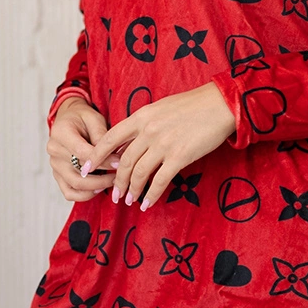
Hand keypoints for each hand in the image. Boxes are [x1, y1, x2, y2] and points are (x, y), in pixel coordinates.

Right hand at [47, 97, 120, 201]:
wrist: (69, 120)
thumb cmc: (83, 118)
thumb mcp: (95, 119)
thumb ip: (102, 136)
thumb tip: (113, 155)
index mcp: (61, 133)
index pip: (82, 153)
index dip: (103, 160)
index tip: (119, 163)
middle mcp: (54, 150)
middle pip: (78, 173)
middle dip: (102, 178)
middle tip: (119, 176)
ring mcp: (54, 165)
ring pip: (74, 185)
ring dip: (96, 187)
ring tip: (112, 182)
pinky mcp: (58, 175)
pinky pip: (69, 192)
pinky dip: (85, 195)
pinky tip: (99, 188)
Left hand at [79, 81, 236, 210]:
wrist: (220, 104)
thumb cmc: (193, 106)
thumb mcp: (161, 108)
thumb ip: (144, 124)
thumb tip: (130, 145)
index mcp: (141, 116)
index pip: (110, 138)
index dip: (96, 156)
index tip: (87, 168)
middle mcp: (148, 130)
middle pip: (123, 161)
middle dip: (116, 181)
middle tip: (114, 195)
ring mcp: (163, 144)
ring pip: (139, 173)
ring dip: (132, 190)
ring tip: (130, 201)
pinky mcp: (179, 156)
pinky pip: (159, 181)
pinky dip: (151, 194)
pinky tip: (147, 203)